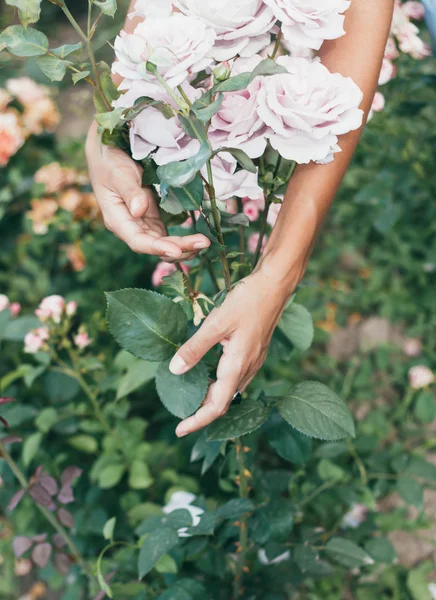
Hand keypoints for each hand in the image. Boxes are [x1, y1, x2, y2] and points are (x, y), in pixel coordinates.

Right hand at [85, 123, 209, 260]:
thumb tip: (139, 210)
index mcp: (118, 220)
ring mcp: (143, 224)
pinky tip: (198, 238)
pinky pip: (168, 235)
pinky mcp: (153, 217)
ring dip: (184, 246)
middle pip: (156, 246)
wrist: (108, 153)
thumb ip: (129, 192)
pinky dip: (183, 239)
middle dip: (180, 248)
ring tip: (205, 243)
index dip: (157, 248)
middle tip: (204, 243)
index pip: (139, 241)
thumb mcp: (118, 173)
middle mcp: (131, 227)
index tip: (177, 250)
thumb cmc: (109, 161)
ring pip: (164, 243)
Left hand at [169, 271, 295, 436]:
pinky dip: (219, 384)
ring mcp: (254, 361)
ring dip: (210, 398)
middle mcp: (248, 368)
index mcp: (237, 365)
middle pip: (223, 401)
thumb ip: (195, 348)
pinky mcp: (255, 352)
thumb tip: (174, 370)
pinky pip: (236, 377)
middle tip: (180, 415)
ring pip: (230, 390)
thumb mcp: (217, 323)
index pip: (216, 405)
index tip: (179, 429)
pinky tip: (208, 374)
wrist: (275, 286)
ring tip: (190, 398)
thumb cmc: (247, 301)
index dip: (197, 420)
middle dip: (201, 412)